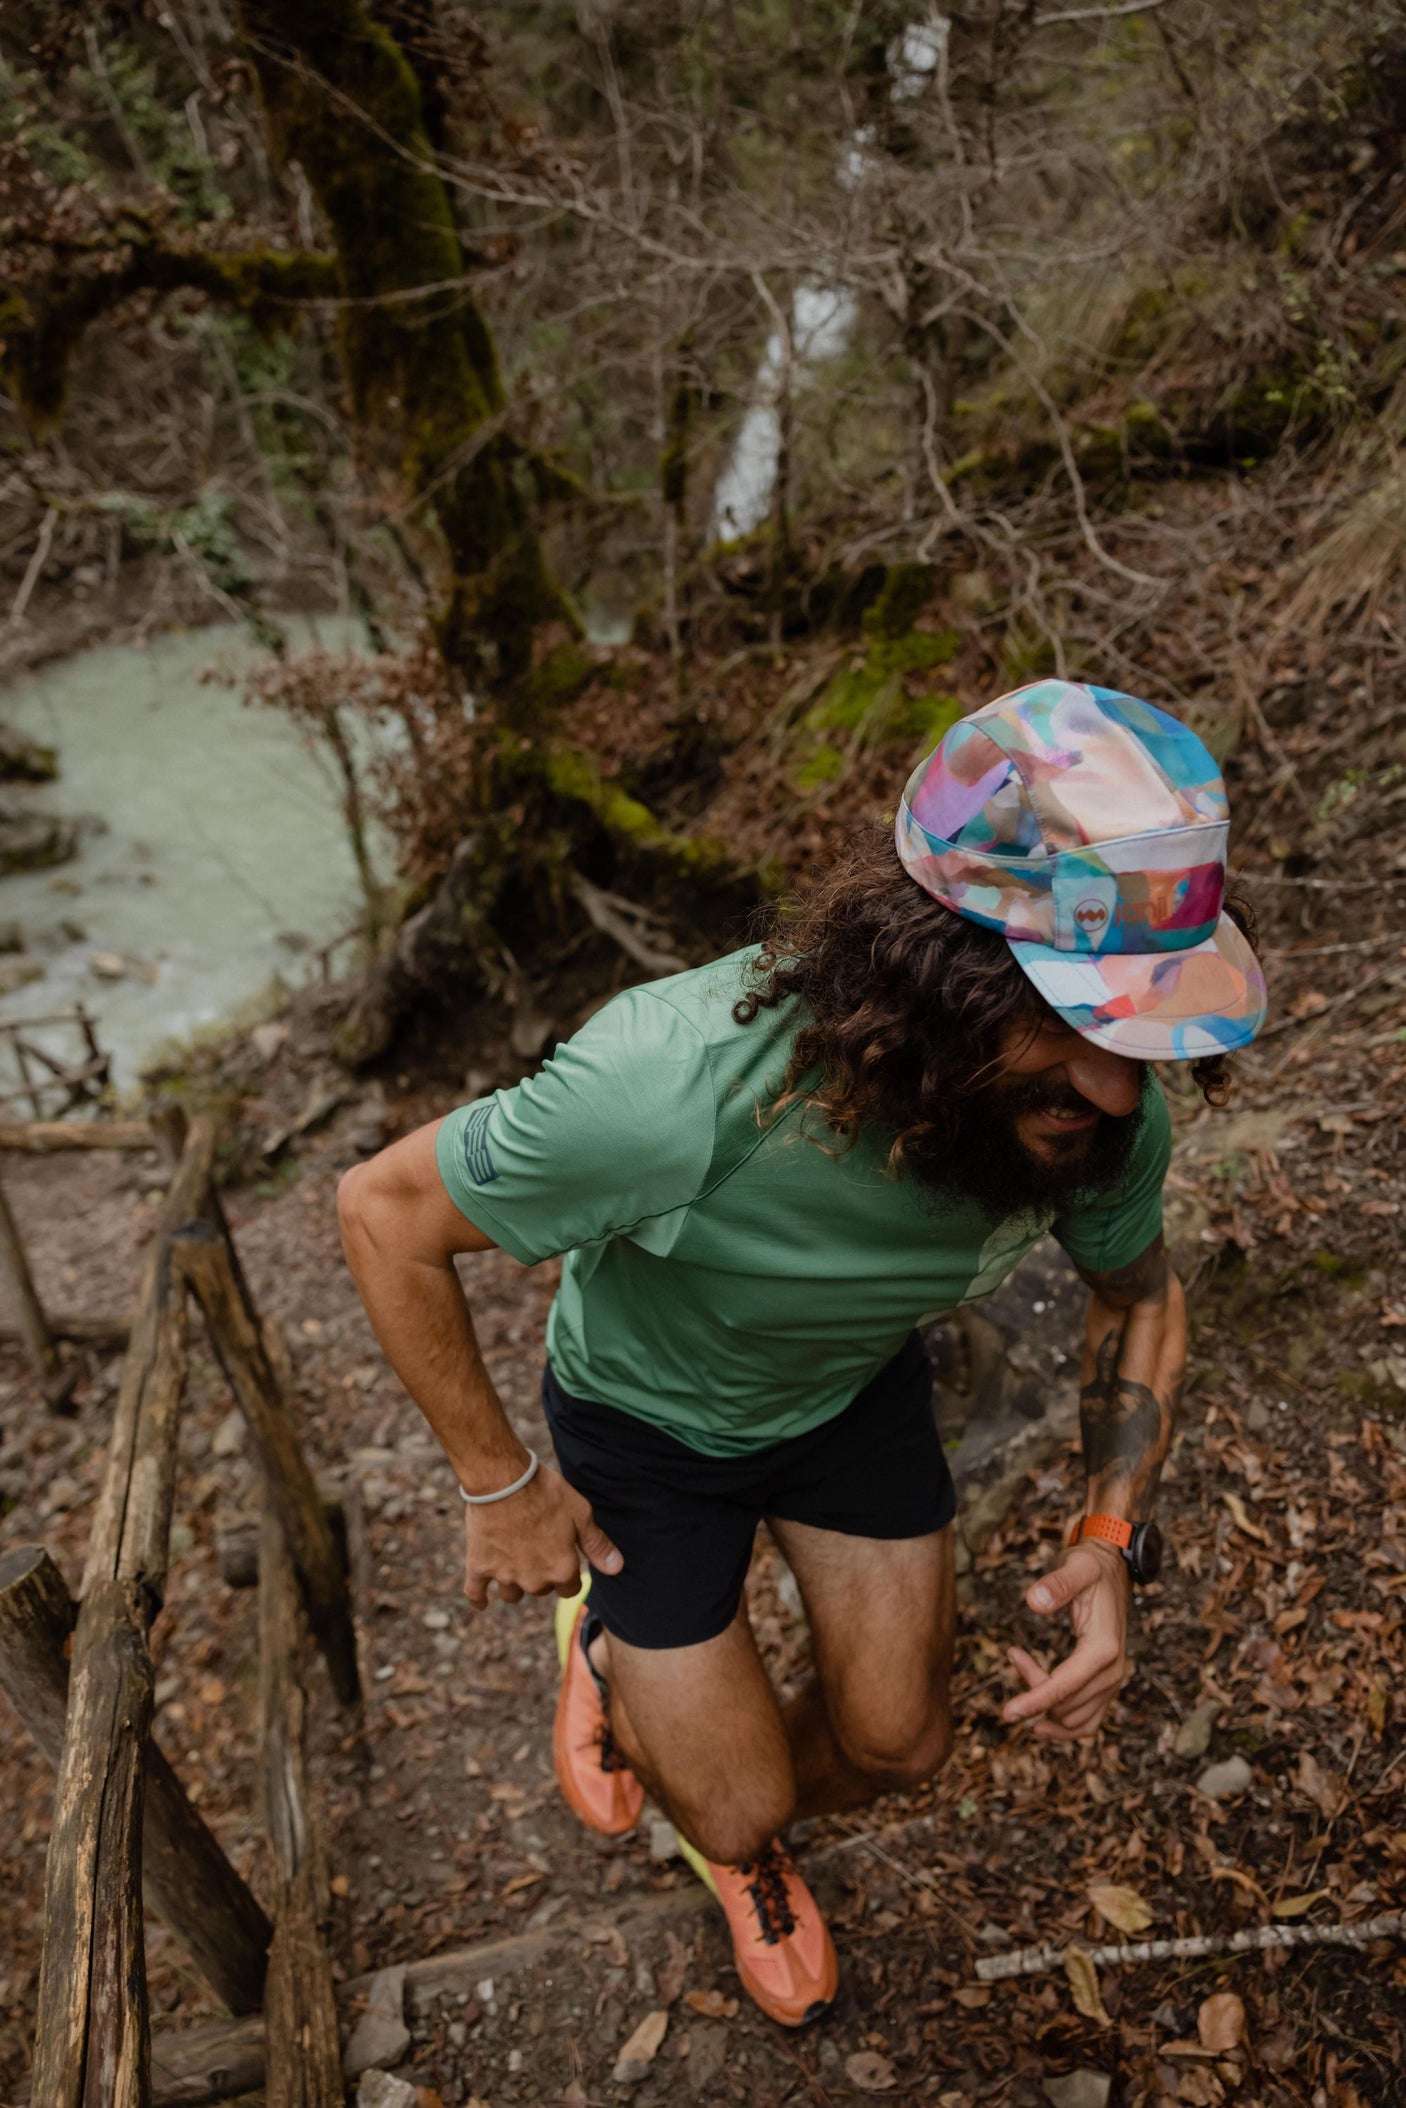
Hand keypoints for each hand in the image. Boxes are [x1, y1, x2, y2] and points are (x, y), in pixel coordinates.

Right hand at [463, 1462, 621, 1610]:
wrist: (503, 1478)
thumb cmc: (545, 1491)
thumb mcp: (580, 1513)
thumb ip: (597, 1545)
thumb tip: (617, 1568)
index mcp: (561, 1569)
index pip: (569, 1588)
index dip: (568, 1573)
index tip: (562, 1556)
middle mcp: (534, 1580)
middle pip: (541, 1589)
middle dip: (542, 1574)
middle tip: (538, 1548)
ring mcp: (505, 1575)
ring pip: (512, 1594)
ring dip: (515, 1583)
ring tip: (515, 1563)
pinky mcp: (479, 1566)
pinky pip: (475, 1593)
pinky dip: (478, 1599)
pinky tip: (482, 1602)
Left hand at [1002, 1540, 1129, 1741]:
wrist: (1111, 1570)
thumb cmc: (1091, 1568)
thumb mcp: (1076, 1567)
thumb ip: (1058, 1583)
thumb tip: (1034, 1602)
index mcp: (1104, 1648)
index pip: (1065, 1687)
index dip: (1035, 1701)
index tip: (1007, 1713)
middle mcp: (1113, 1671)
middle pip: (1065, 1704)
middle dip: (1033, 1689)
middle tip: (1014, 1654)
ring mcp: (1112, 1681)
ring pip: (1073, 1718)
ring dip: (1043, 1703)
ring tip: (1022, 1663)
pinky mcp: (1107, 1684)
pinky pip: (1087, 1721)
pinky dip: (1063, 1724)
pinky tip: (1039, 1717)